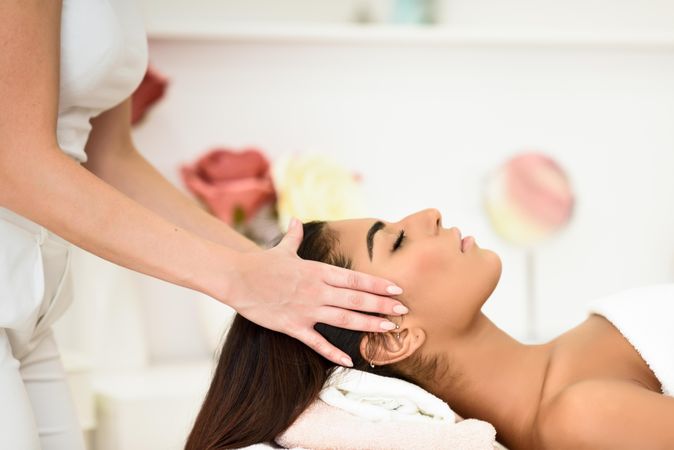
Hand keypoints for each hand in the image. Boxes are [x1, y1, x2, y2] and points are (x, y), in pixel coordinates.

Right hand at [224, 218, 407, 366]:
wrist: (237, 277)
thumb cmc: (261, 263)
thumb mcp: (282, 248)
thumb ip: (294, 237)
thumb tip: (296, 220)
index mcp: (317, 271)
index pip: (354, 278)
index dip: (377, 284)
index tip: (396, 289)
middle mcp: (316, 290)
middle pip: (356, 299)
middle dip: (381, 305)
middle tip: (403, 311)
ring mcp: (305, 309)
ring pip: (343, 319)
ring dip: (368, 324)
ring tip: (389, 329)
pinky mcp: (292, 326)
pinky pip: (316, 342)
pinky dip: (333, 351)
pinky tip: (350, 360)